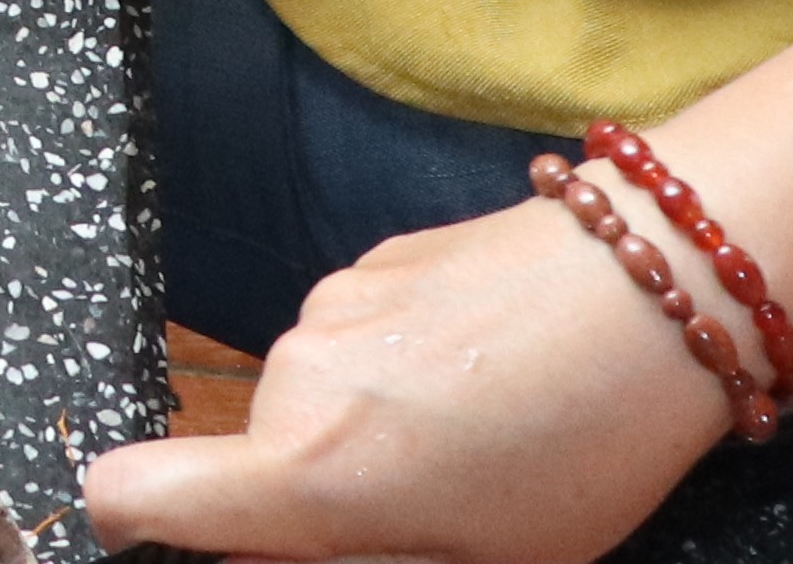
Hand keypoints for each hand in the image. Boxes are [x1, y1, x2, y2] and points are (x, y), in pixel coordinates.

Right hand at [81, 194, 741, 559]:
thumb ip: (367, 559)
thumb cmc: (587, 445)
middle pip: (256, 460)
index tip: (216, 546)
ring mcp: (327, 305)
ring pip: (313, 402)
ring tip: (487, 434)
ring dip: (369, 433)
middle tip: (442, 509)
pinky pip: (354, 343)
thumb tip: (296, 548)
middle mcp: (293, 377)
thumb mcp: (494, 557)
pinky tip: (493, 373)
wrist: (660, 281)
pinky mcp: (370, 258)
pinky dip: (399, 374)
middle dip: (324, 496)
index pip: (131, 491)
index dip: (139, 530)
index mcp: (312, 468)